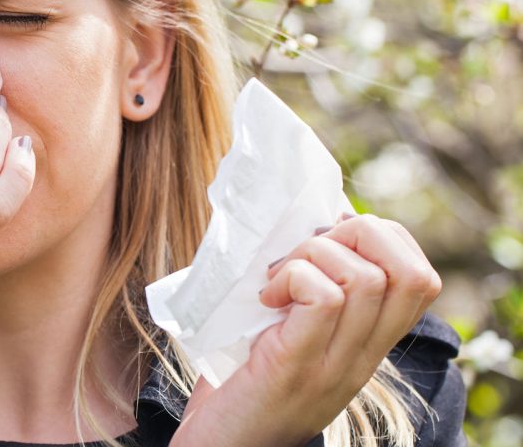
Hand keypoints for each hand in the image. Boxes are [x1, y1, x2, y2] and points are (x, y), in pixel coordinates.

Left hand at [170, 213, 441, 446]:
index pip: (421, 278)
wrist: (224, 446)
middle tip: (307, 251)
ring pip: (364, 278)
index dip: (384, 238)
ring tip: (277, 277)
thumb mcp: (297, 328)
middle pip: (412, 272)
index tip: (331, 239)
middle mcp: (365, 356)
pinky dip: (293, 277)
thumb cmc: (246, 374)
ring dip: (313, 254)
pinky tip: (266, 297)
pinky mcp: (296, 366)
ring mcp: (336, 365)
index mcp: (370, 344)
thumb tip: (317, 221)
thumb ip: (316, 288)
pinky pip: (323, 298)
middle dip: (359, 235)